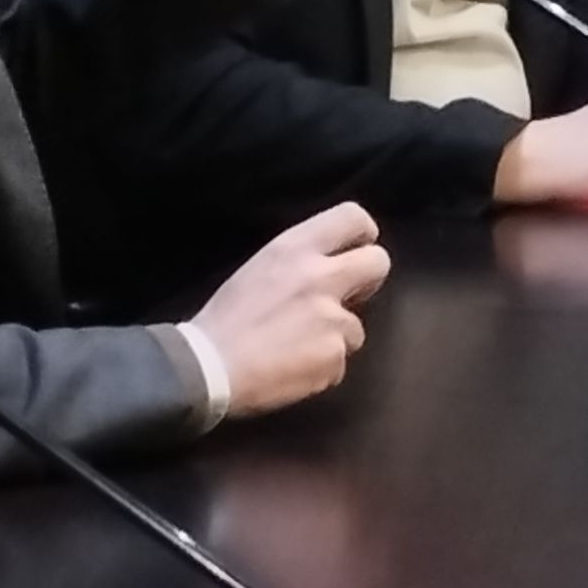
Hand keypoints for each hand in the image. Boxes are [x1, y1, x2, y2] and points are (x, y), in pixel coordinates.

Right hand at [190, 204, 389, 414]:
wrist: (208, 368)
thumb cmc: (225, 318)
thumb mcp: (260, 268)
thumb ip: (299, 262)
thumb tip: (328, 269)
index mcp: (296, 248)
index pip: (353, 217)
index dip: (362, 236)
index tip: (354, 252)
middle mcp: (320, 277)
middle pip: (379, 263)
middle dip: (368, 281)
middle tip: (348, 297)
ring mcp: (332, 319)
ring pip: (356, 327)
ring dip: (334, 338)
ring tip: (297, 347)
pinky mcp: (334, 357)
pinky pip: (339, 363)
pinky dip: (322, 369)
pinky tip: (293, 370)